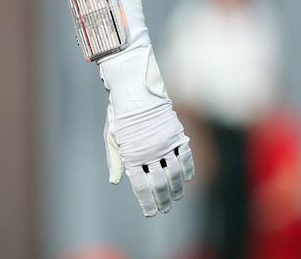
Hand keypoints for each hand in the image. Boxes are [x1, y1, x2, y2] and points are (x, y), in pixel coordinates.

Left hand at [99, 42, 194, 216]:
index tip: (151, 213)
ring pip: (174, 174)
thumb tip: (116, 182)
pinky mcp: (176, 134)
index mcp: (132, 155)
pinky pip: (186, 157)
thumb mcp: (112, 136)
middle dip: (163, 200)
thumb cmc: (120, 114)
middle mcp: (150, 152)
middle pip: (159, 184)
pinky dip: (188, 169)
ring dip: (176, 189)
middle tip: (165, 209)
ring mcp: (165, 144)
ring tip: (176, 198)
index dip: (147, 202)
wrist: (135, 88)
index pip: (141, 187)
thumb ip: (116, 160)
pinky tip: (188, 179)